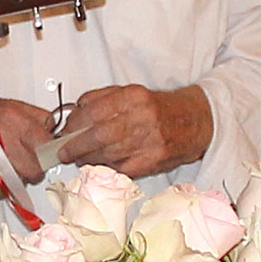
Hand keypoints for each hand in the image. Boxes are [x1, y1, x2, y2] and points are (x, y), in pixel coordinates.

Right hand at [0, 88, 53, 197]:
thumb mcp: (7, 105)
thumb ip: (34, 117)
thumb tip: (54, 131)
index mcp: (13, 117)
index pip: (46, 144)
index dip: (47, 151)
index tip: (44, 153)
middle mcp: (1, 136)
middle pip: (35, 169)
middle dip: (33, 169)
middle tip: (25, 163)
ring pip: (18, 182)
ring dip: (15, 178)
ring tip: (5, 166)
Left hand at [56, 83, 212, 178]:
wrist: (195, 121)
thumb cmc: (160, 109)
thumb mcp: (132, 93)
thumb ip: (102, 98)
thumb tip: (76, 110)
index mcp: (133, 98)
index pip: (92, 112)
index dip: (73, 126)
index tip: (65, 133)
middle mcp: (141, 118)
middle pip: (97, 136)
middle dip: (75, 147)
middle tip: (65, 152)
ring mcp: (148, 142)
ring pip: (107, 154)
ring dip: (87, 159)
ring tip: (79, 159)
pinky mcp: (152, 161)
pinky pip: (120, 168)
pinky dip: (105, 168)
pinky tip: (99, 165)